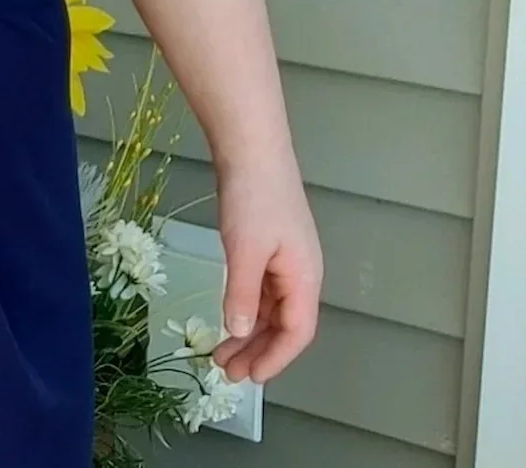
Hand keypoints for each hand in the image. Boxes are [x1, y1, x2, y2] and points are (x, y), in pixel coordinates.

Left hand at [209, 151, 323, 383]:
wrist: (251, 146)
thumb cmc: (253, 197)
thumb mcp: (244, 249)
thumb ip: (242, 294)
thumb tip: (238, 333)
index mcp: (305, 277)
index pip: (297, 332)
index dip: (275, 359)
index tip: (249, 379)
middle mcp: (301, 272)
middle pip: (285, 324)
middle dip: (259, 352)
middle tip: (227, 373)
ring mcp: (285, 258)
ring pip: (271, 308)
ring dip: (249, 332)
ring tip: (221, 353)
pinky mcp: (269, 245)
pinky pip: (261, 289)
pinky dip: (246, 306)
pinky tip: (228, 317)